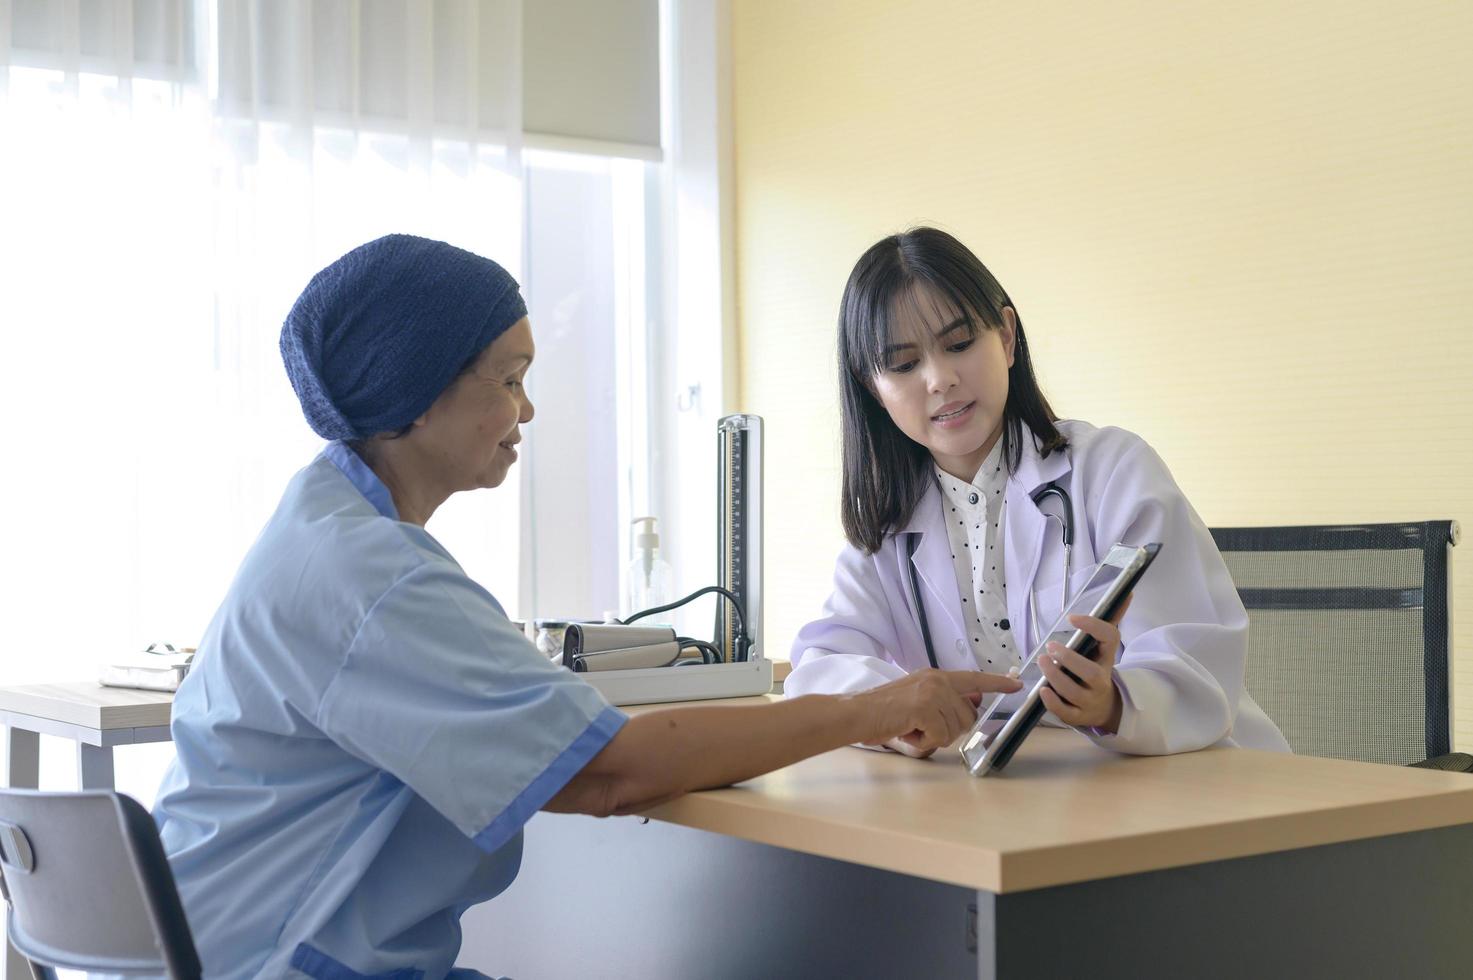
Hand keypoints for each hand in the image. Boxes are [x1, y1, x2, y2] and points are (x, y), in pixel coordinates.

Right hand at [860, 669, 1021, 758]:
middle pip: (968, 716)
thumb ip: (943, 704)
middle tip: (922, 728)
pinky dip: (924, 741)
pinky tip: (908, 732)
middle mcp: (937, 680)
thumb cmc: (883, 712)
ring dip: (934, 737)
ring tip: (911, 728)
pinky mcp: (925, 707)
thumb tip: (970, 707)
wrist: (857, 713)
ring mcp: (932, 692)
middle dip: (949, 730)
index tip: (1015, 684)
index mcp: (935, 677)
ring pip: (955, 729)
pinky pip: (941, 736)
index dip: (996, 683)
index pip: (973, 679)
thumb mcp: (917, 702)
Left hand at [1037, 596, 1130, 731]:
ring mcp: (1089, 700)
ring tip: (1042, 661)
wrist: (1104, 707)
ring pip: (1074, 692)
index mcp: (1107, 657)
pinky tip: (1041, 690)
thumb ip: (1109, 621)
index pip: (1110, 639)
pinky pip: (1066, 713)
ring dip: (1055, 677)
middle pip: (1091, 672)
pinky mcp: (1077, 715)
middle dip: (1069, 659)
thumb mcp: (1104, 647)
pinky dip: (1053, 702)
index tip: (1072, 618)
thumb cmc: (1096, 669)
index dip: (1093, 627)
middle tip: (1050, 645)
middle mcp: (1100, 680)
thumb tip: (1127, 591)